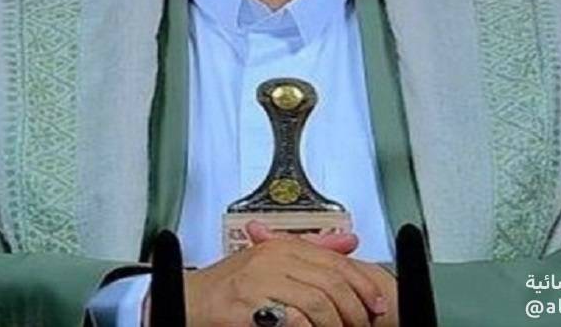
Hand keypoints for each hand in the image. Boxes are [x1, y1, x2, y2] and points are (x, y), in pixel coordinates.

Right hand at [182, 220, 388, 326]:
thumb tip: (348, 241)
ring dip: (334, 324)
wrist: (184, 301)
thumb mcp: (268, 261)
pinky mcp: (244, 309)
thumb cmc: (226, 287)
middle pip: (330, 283)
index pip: (335, 262)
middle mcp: (270, 260)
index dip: (362, 286)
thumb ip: (309, 250)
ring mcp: (256, 284)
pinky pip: (291, 320)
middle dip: (353, 310)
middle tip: (362, 325)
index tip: (376, 306)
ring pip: (316, 303)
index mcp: (280, 247)